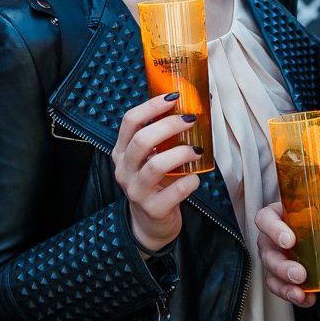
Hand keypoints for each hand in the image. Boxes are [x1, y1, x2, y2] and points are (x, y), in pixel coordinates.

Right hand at [112, 93, 203, 253]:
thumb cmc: (154, 183)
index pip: (130, 121)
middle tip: (191, 120)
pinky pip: (174, 192)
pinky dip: (189, 182)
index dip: (151, 106)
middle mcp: (124, 170)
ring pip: (155, 165)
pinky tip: (196, 178)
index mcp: (121, 152)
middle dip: (169, 126)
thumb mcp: (148, 158)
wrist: (150, 223)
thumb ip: (159, 138)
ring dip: (181, 153)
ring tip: (197, 151)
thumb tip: (187, 108)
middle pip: (142, 140)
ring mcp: (136, 191)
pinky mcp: (153, 209)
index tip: (173, 97)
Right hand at [256, 203, 319, 306]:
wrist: (318, 228)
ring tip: (300, 293)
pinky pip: (281, 288)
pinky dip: (294, 296)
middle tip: (300, 274)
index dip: (274, 230)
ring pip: (271, 275)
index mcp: (277, 216)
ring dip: (285, 286)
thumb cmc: (317, 216)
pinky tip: (307, 299)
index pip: (265, 219)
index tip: (290, 241)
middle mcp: (270, 238)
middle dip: (282, 267)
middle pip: (267, 253)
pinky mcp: (279, 277)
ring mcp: (273, 259)